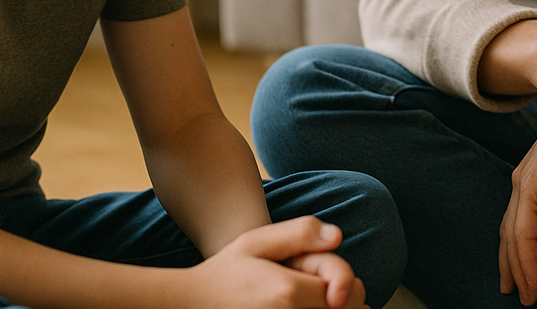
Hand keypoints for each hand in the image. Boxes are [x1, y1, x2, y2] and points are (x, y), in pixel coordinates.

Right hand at [186, 216, 366, 308]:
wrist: (193, 304)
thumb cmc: (227, 272)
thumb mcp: (257, 242)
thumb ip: (300, 233)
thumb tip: (338, 236)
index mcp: (288, 292)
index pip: (343, 288)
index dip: (341, 279)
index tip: (325, 276)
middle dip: (342, 297)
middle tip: (321, 287)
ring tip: (314, 299)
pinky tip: (308, 308)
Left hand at [499, 118, 536, 305]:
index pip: (521, 224)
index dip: (520, 252)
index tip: (526, 280)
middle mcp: (526, 181)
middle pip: (511, 232)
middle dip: (512, 265)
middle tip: (518, 295)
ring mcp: (526, 182)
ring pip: (514, 235)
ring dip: (520, 268)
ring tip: (528, 295)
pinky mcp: (533, 185)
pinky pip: (523, 231)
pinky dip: (526, 257)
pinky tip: (534, 279)